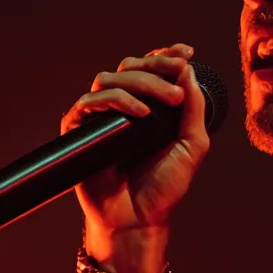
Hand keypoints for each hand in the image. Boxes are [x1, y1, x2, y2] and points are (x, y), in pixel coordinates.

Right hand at [60, 44, 209, 238]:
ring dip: (142, 82)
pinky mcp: (79, 131)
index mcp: (148, 107)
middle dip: (157, 66)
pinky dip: (116, 100)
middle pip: (131, 67)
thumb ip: (193, 109)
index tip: (187, 52)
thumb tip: (188, 71)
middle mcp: (123, 108)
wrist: (139, 220)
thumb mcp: (192, 145)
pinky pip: (91, 102)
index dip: (166, 56)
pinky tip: (140, 112)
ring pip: (111, 78)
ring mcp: (99, 118)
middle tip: (179, 78)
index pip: (152, 70)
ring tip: (167, 100)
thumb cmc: (164, 187)